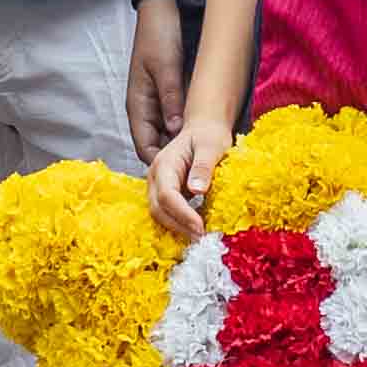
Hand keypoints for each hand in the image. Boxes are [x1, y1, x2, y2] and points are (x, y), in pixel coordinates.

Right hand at [124, 0, 191, 162]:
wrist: (160, 13)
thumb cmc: (159, 38)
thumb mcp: (167, 69)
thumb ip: (172, 99)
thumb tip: (177, 130)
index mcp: (137, 106)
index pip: (144, 147)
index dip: (161, 165)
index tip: (183, 177)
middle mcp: (144, 109)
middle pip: (156, 146)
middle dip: (173, 161)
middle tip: (199, 172)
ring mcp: (155, 104)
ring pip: (166, 136)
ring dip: (181, 147)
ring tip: (204, 158)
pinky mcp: (166, 96)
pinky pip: (174, 122)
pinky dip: (185, 131)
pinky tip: (203, 135)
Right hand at [147, 121, 233, 237]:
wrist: (203, 128)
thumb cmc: (209, 135)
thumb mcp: (211, 146)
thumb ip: (203, 167)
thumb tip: (197, 190)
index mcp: (164, 164)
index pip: (167, 195)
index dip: (182, 214)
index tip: (200, 228)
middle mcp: (155, 176)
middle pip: (158, 209)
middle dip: (178, 226)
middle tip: (201, 238)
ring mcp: (157, 186)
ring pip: (159, 214)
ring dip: (178, 228)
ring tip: (200, 236)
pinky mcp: (165, 193)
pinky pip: (166, 213)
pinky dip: (179, 223)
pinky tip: (196, 228)